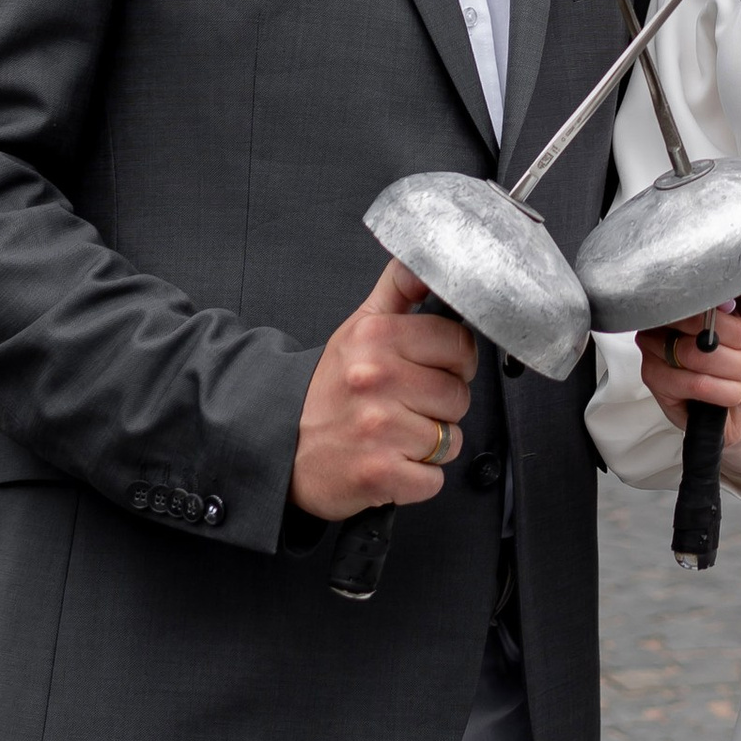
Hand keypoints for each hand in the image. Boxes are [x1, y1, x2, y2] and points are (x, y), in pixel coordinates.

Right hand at [290, 259, 474, 521]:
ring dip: (429, 445)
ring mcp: (378, 429)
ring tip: (394, 435)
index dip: (453, 360)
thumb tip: (429, 260)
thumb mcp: (358, 328)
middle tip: (404, 406)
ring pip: (451, 440)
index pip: (459, 344)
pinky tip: (390, 462)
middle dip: (439, 406)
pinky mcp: (379, 474)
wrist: (281, 448)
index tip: (429, 369)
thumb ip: (399, 289)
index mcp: (376, 337)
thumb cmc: (330, 389)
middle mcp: (376, 379)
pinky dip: (416, 479)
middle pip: (459, 395)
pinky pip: (433, 480)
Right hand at [635, 281, 740, 490]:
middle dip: (735, 343)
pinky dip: (724, 391)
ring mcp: (654, 349)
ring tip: (737, 373)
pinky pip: (694, 383)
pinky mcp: (654, 381)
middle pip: (695, 321)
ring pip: (696, 354)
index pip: (696, 288)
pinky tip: (728, 392)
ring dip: (733, 370)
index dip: (729, 314)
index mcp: (687, 297)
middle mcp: (664, 318)